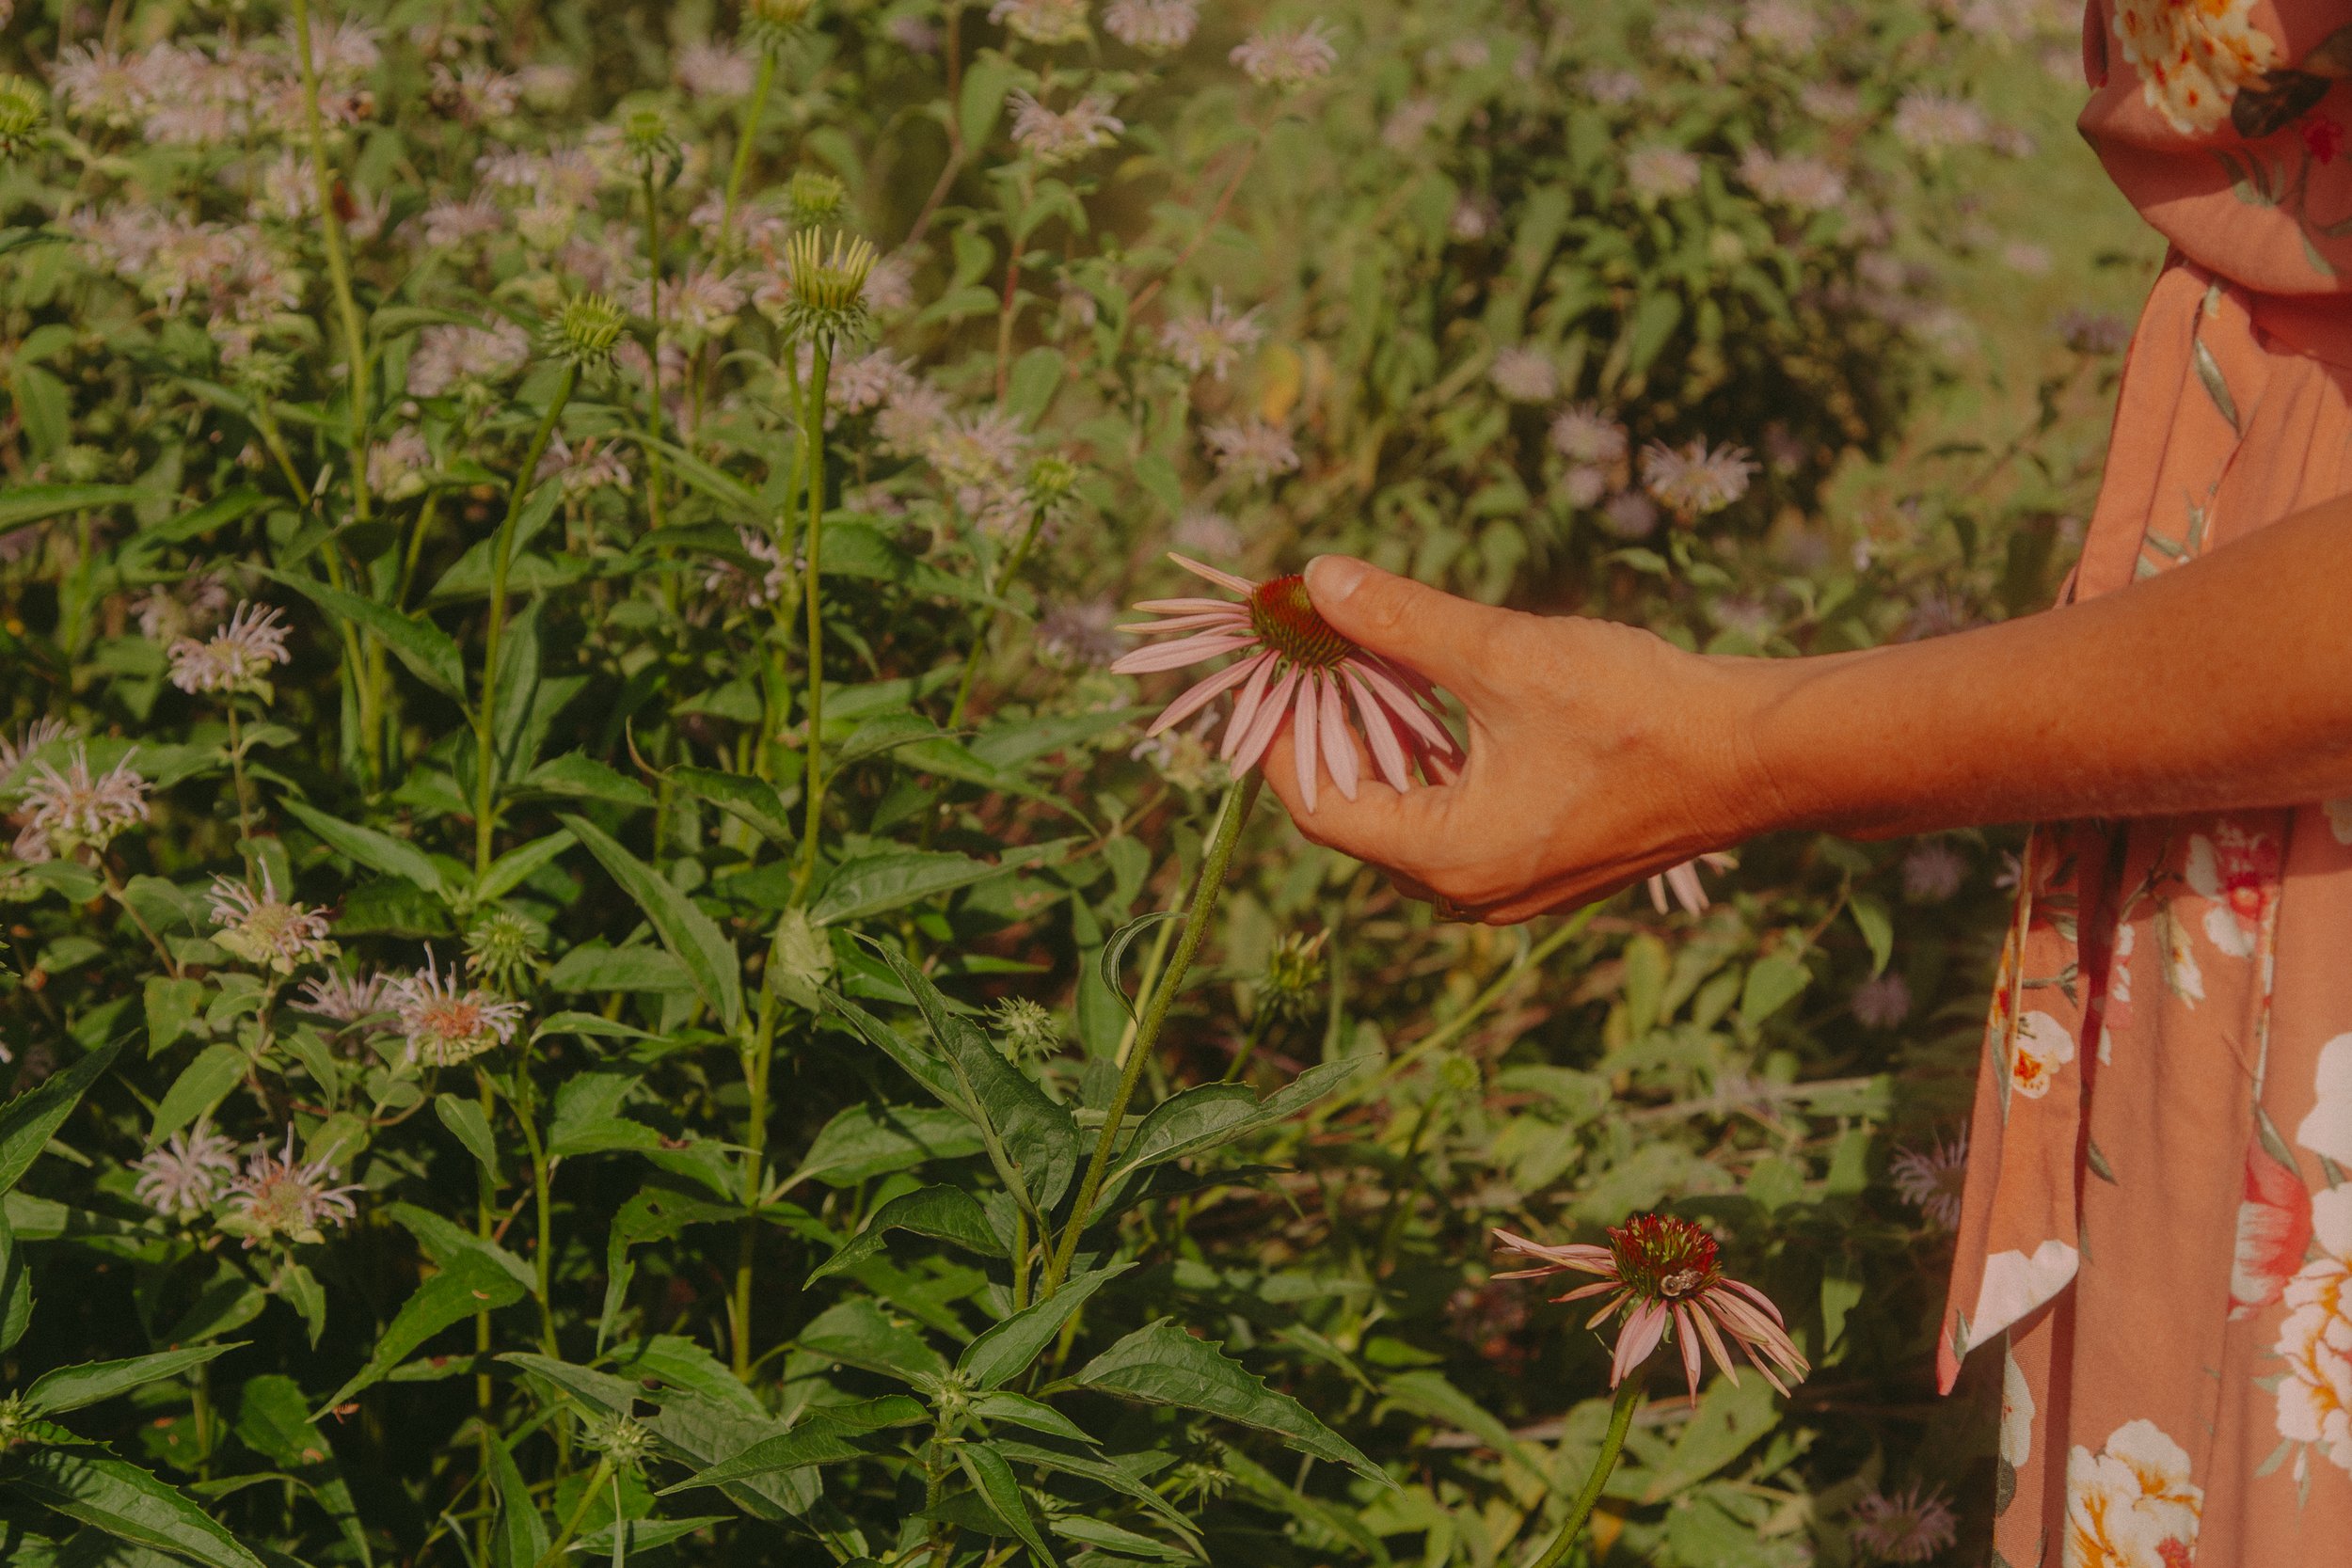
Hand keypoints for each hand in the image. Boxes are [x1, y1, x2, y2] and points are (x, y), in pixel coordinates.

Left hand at [1260, 556, 1785, 923]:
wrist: (1757, 753)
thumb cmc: (1636, 710)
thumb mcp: (1503, 655)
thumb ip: (1400, 621)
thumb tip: (1315, 581)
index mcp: (1445, 858)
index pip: (1320, 806)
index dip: (1284, 735)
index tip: (1274, 666)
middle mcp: (1469, 890)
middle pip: (1360, 813)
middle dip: (1334, 732)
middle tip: (1314, 655)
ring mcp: (1510, 883)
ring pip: (1412, 812)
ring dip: (1387, 742)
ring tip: (1366, 662)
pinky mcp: (1546, 860)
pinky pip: (1461, 816)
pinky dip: (1438, 759)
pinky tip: (1436, 695)